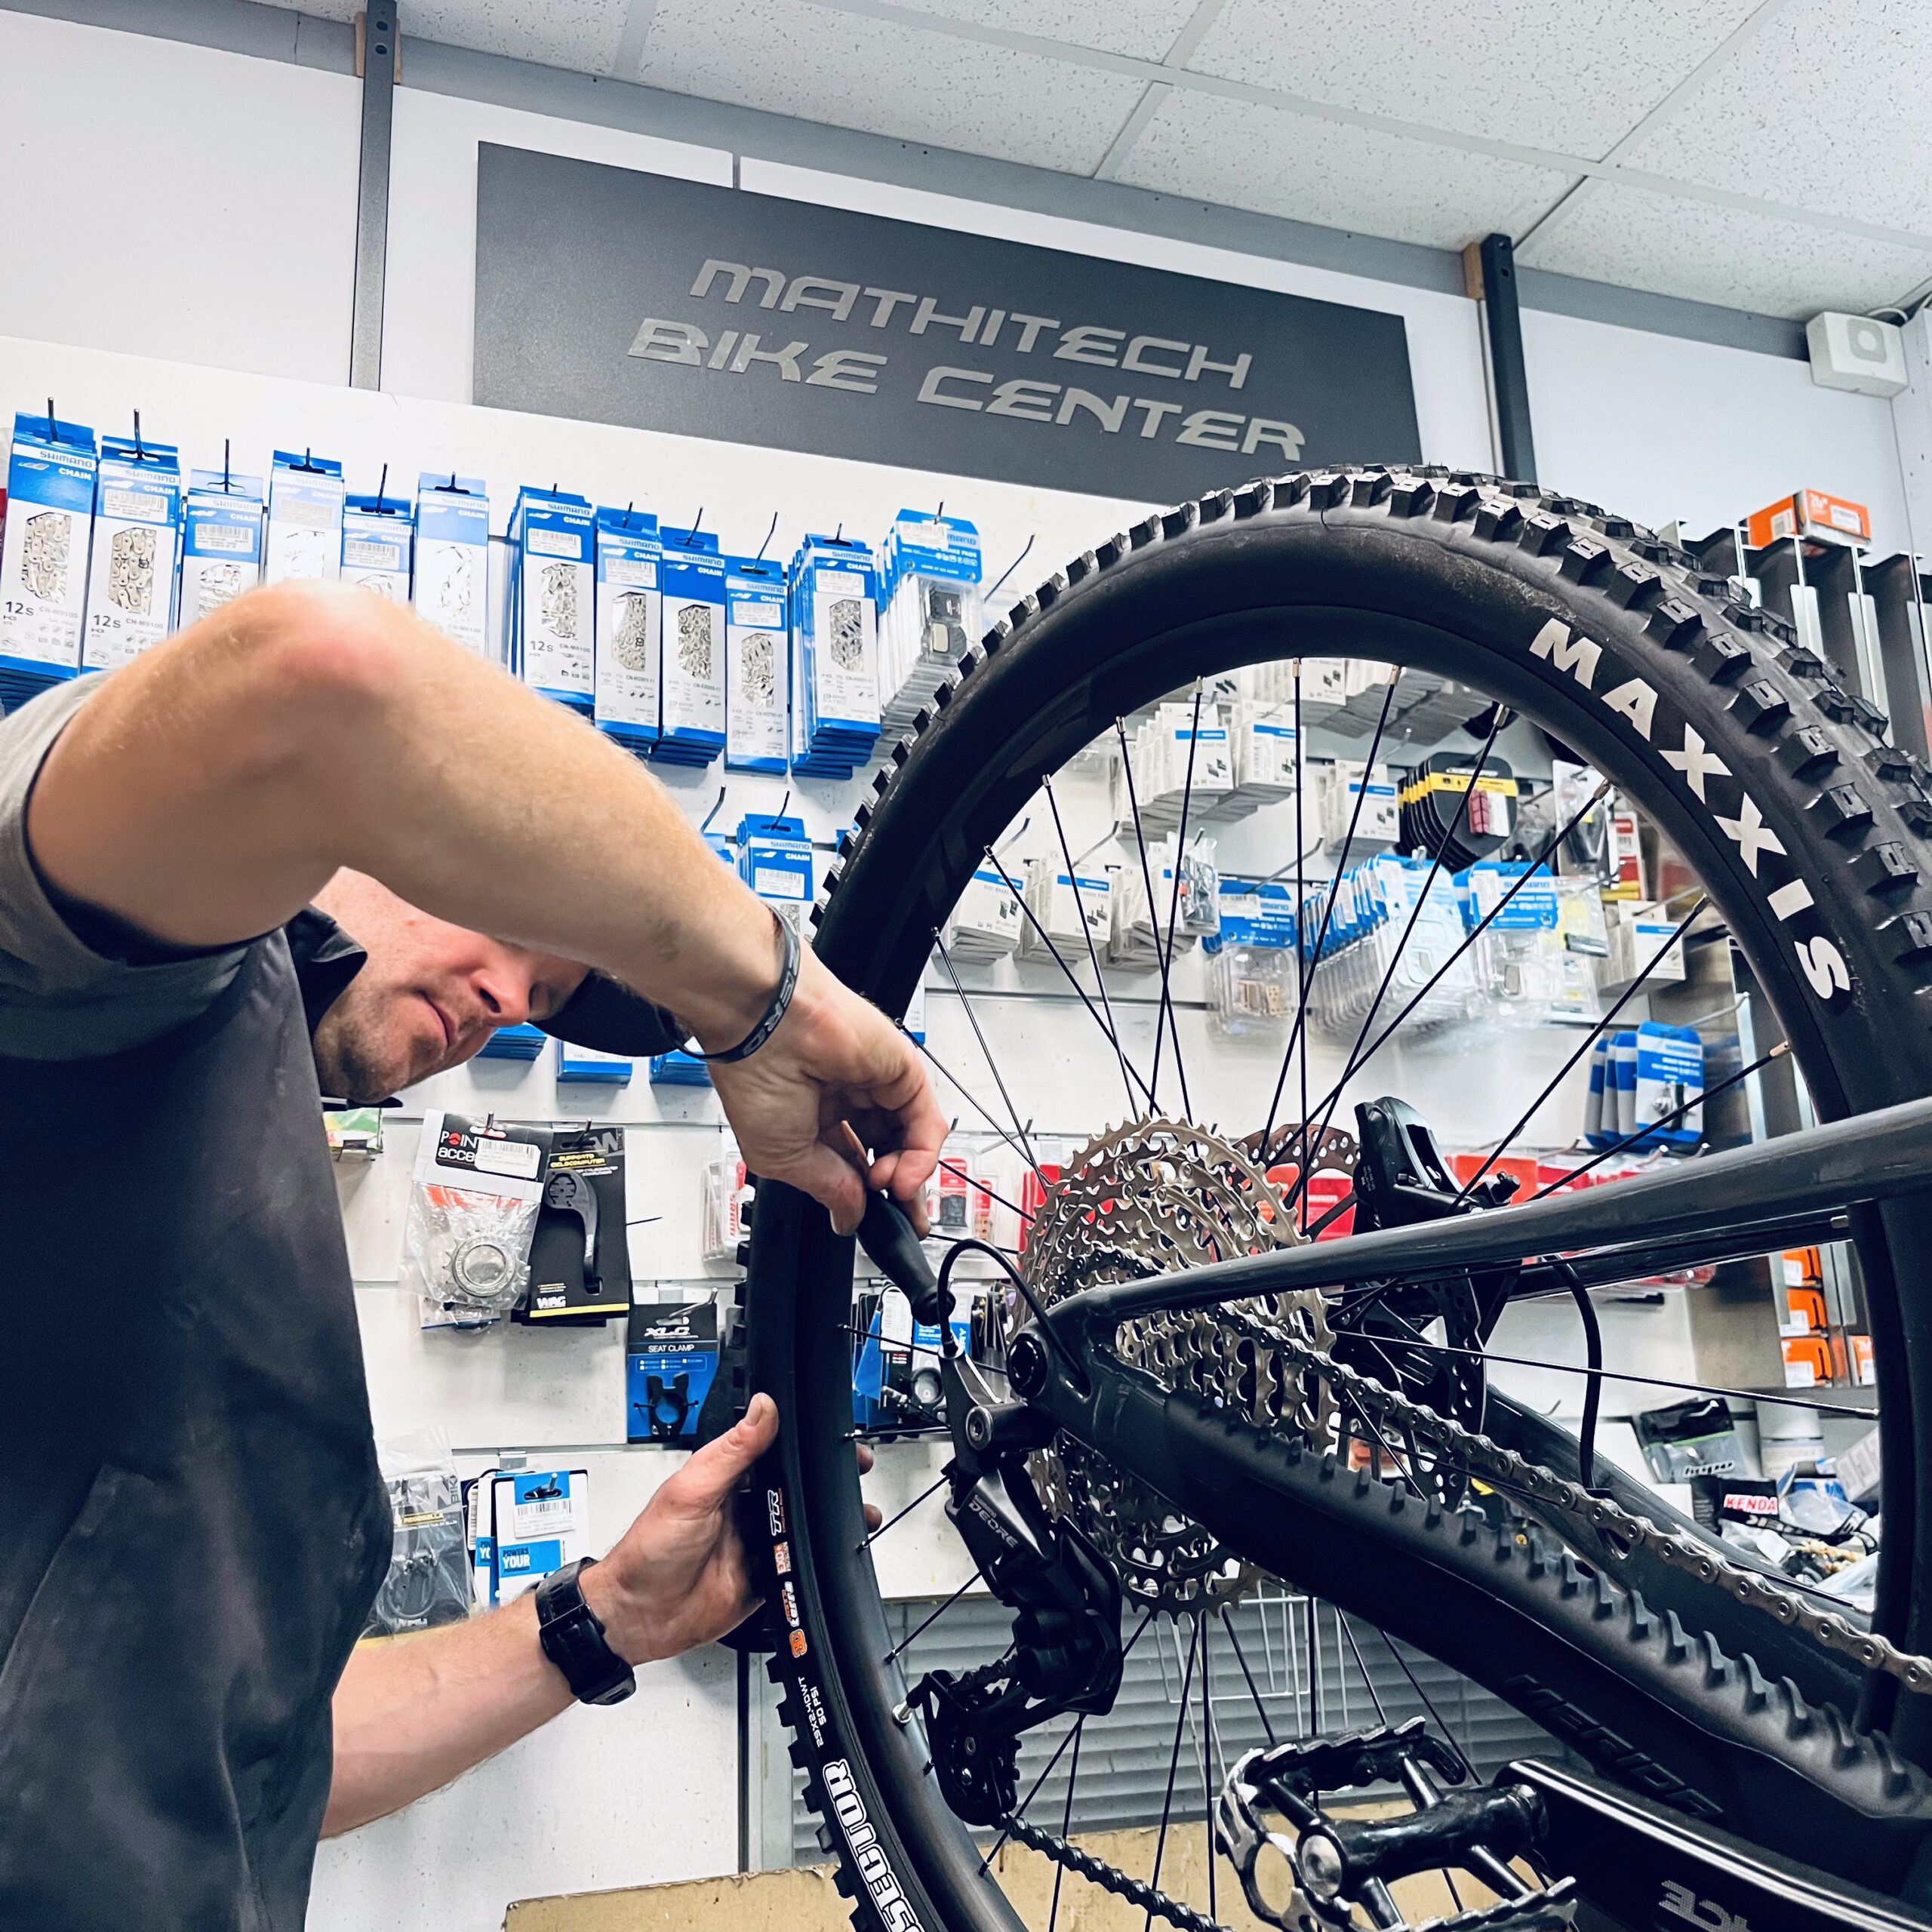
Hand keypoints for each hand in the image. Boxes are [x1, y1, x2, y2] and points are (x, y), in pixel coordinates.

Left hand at [581, 1396, 879, 1666]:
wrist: (637, 1617)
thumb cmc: (648, 1550)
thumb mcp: (691, 1491)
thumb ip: (731, 1451)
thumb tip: (763, 1406)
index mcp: (727, 1478)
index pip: (773, 1449)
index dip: (804, 1443)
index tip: (833, 1436)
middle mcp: (743, 1509)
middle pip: (797, 1489)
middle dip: (828, 1482)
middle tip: (857, 1471)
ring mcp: (754, 1544)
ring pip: (803, 1528)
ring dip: (829, 1523)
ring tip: (861, 1515)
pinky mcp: (763, 1579)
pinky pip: (798, 1567)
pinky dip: (817, 1562)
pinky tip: (834, 1555)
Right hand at [708, 947, 946, 1235]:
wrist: (765, 1026)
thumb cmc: (754, 1074)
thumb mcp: (785, 1159)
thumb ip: (828, 1189)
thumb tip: (850, 1218)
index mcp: (813, 1117)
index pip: (854, 1163)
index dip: (867, 1196)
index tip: (874, 1223)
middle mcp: (848, 1099)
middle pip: (889, 1153)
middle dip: (898, 1193)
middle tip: (901, 1219)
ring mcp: (877, 1084)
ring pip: (912, 1141)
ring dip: (906, 1177)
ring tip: (886, 1189)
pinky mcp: (902, 1071)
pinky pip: (926, 1121)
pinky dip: (922, 1157)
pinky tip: (902, 1176)